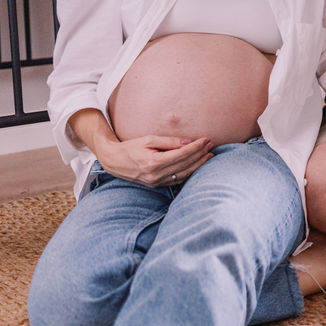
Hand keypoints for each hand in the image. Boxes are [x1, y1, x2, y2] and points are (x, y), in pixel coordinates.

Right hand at [99, 135, 213, 187]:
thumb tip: (188, 142)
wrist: (114, 162)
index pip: (182, 154)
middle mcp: (156, 175)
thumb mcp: (149, 140)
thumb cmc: (131, 147)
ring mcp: (157, 182)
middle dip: (200, 154)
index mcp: (153, 162)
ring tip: (209, 155)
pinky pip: (178, 180)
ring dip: (199, 165)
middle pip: (185, 165)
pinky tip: (198, 166)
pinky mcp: (157, 186)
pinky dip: (190, 173)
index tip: (206, 139)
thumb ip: (169, 141)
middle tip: (212, 145)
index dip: (196, 147)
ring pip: (184, 175)